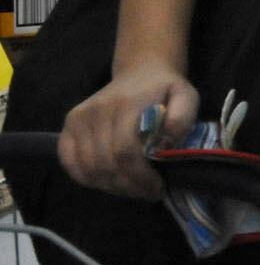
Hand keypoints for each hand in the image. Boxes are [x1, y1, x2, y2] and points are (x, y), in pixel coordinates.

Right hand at [59, 61, 197, 200]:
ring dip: (111, 186)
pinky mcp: (68, 125)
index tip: (158, 188)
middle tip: (148, 193)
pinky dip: (87, 178)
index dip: (140, 177)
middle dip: (128, 186)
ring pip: (88, 168)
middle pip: (105, 164)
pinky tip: (109, 182)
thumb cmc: (165, 90)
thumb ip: (182, 117)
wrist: (141, 72)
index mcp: (125, 104)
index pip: (125, 152)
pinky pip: (69, 161)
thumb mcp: (186, 96)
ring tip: (132, 189)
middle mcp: (96, 111)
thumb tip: (166, 141)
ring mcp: (78, 118)